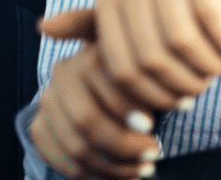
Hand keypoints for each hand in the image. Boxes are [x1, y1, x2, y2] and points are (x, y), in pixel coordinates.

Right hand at [30, 43, 161, 179]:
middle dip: (123, 142)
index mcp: (91, 53)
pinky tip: (122, 176)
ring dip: (114, 164)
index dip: (128, 106)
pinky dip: (95, 175)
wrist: (97, 88)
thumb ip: (151, 68)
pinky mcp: (40, 128)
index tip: (152, 126)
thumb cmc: (133, 78)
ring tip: (144, 169)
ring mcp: (48, 102)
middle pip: (86, 118)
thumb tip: (180, 97)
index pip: (102, 81)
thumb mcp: (143, 63)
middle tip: (153, 153)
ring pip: (77, 145)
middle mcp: (63, 74)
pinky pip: (63, 161)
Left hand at [42, 0, 220, 111]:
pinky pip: (212, 15)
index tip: (177, 101)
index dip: (151, 95)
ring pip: (181, 39)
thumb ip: (97, 29)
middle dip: (183, 83)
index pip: (121, 68)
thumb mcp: (140, 23)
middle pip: (151, 57)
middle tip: (204, 85)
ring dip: (208, 65)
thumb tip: (44, 27)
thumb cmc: (187, 6)